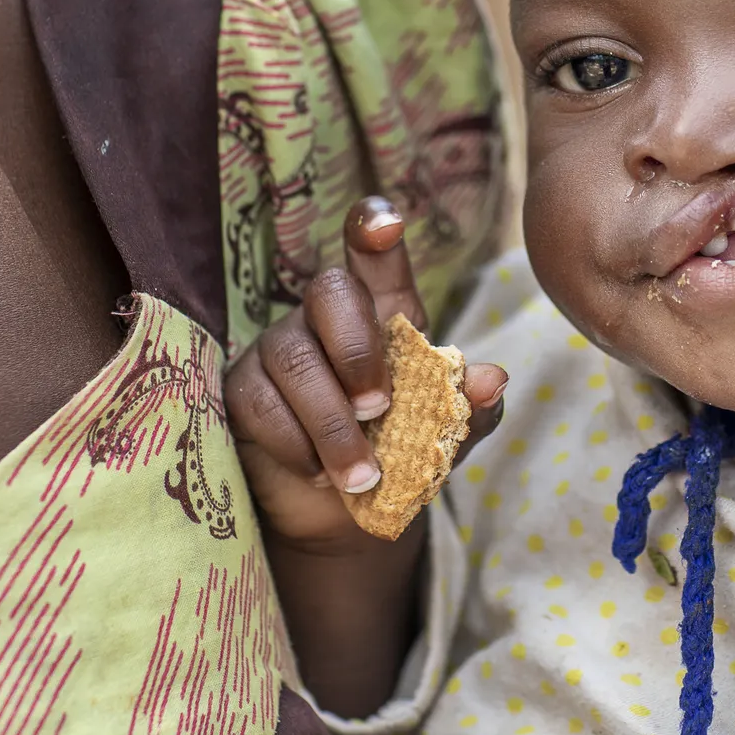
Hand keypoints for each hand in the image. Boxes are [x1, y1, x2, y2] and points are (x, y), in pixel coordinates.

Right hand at [225, 196, 506, 553]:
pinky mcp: (243, 389)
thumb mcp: (439, 435)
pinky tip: (318, 474)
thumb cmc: (394, 451)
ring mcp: (277, 347)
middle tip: (378, 411)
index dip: (374, 229)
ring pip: (294, 361)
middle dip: (355, 352)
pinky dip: (297, 446)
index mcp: (382, 313)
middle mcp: (324, 317)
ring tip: (361, 475)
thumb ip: (465, 407)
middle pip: (329, 293)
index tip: (387, 224)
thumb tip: (491, 379)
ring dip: (331, 424)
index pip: (374, 258)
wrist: (338, 510)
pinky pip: (261, 404)